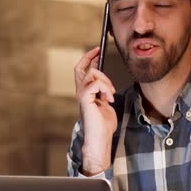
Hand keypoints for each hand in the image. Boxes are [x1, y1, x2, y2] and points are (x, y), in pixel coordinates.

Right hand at [74, 47, 116, 174]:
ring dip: (105, 80)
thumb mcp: (106, 104)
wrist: (100, 138)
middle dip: (89, 57)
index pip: (83, 71)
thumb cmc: (103, 125)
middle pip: (80, 68)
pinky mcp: (85, 99)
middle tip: (98, 51)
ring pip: (91, 74)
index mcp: (85, 93)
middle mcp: (80, 92)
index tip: (97, 51)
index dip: (89, 59)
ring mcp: (81, 95)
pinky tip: (108, 98)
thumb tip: (106, 83)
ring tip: (110, 93)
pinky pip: (95, 84)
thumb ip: (103, 92)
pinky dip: (105, 88)